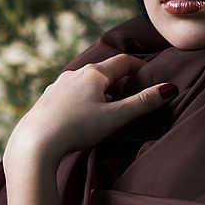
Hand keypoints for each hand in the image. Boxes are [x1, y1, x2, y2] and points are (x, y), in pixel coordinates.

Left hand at [4, 53, 177, 167]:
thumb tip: (169, 88)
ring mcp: (58, 86)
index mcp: (93, 74)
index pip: (122, 62)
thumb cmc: (77, 128)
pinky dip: (83, 96)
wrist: (35, 142)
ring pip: (85, 80)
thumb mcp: (115, 117)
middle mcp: (74, 74)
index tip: (149, 72)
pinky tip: (83, 112)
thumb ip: (143, 103)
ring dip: (100, 88)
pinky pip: (71, 92)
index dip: (138, 65)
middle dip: (119, 78)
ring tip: (109, 102)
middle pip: (103, 70)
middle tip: (132, 90)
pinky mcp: (47, 99)